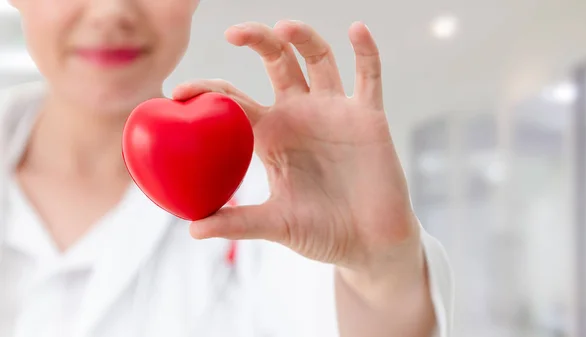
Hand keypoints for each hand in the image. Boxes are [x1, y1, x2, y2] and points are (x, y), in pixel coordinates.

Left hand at [174, 20, 423, 287]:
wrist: (368, 244)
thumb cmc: (321, 233)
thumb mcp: (276, 224)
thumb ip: (239, 222)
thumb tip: (192, 230)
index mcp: (271, 135)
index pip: (234, 100)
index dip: (207, 91)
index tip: (178, 92)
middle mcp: (300, 115)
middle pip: (276, 62)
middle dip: (257, 40)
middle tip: (232, 33)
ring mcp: (334, 112)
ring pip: (318, 59)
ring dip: (304, 37)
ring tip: (285, 27)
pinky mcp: (368, 117)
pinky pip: (369, 76)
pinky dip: (366, 52)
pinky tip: (356, 30)